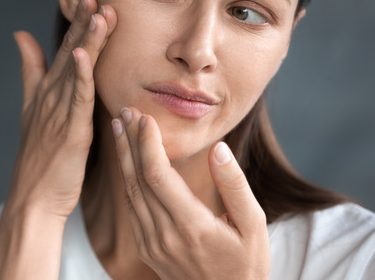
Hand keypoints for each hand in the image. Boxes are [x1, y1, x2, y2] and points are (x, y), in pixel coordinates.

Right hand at [6, 0, 115, 219]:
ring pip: (77, 69)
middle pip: (70, 52)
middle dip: (82, 23)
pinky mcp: (70, 130)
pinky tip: (83, 54)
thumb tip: (20, 35)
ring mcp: (59, 112)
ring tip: (97, 12)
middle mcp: (52, 96)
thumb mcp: (31, 107)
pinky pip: (77, 98)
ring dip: (87, 40)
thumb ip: (29, 70)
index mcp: (48, 90)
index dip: (78, 23)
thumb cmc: (38, 158)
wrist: (33, 198)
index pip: (66, 49)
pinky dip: (80, 75)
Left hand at [112, 107, 269, 279]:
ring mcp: (152, 244)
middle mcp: (165, 235)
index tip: (146, 117)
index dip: (147, 143)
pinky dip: (127, 178)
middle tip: (125, 111)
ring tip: (120, 127)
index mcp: (191, 226)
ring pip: (129, 192)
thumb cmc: (247, 264)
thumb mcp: (254, 224)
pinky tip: (127, 160)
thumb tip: (218, 149)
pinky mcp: (147, 248)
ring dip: (123, 157)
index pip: (157, 175)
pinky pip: (131, 207)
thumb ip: (235, 185)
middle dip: (130, 141)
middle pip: (137, 179)